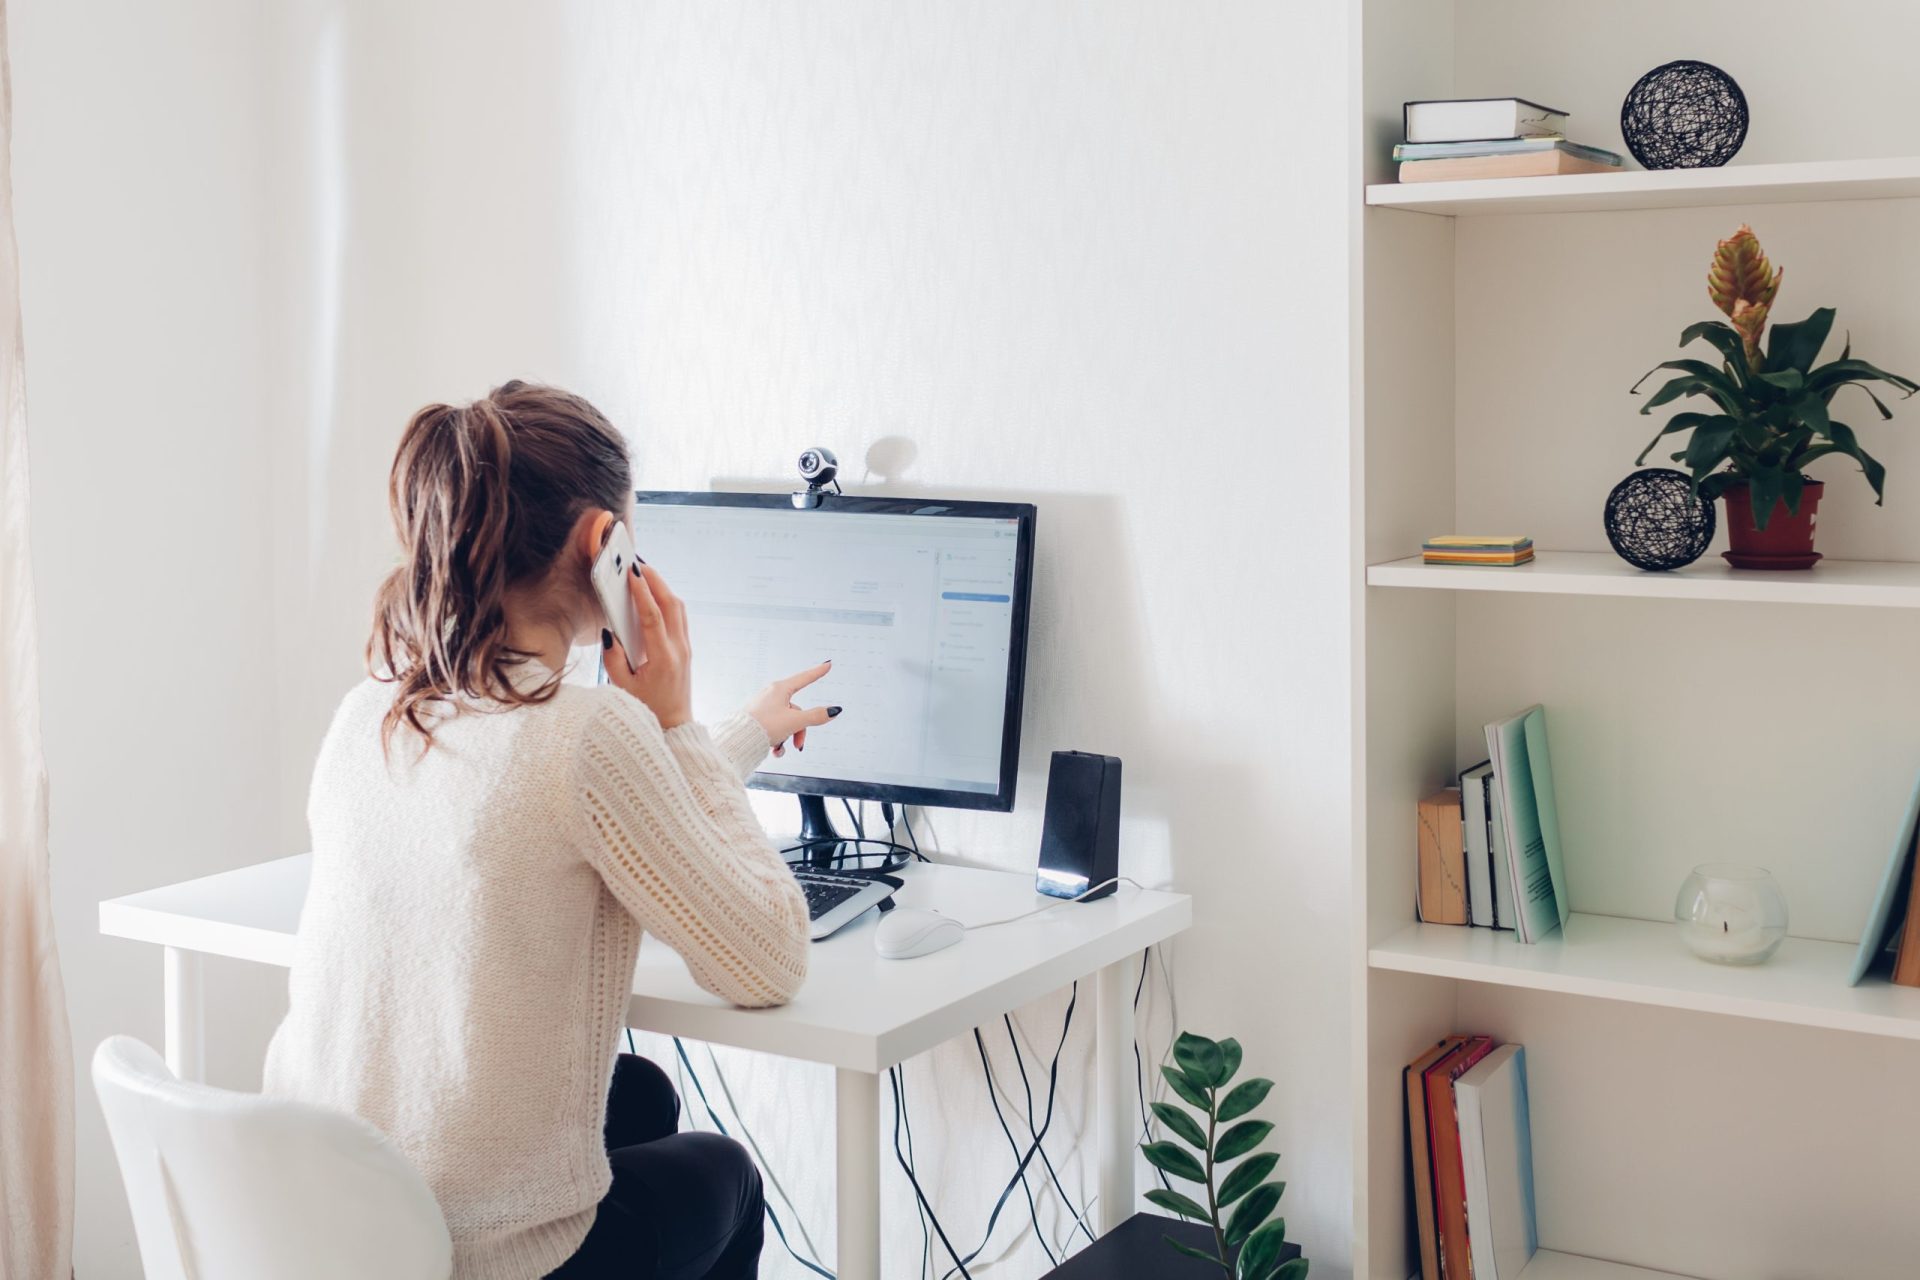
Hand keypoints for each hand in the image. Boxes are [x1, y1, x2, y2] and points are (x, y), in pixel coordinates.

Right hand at [603, 563, 691, 729]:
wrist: (674, 726)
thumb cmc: (646, 709)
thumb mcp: (622, 686)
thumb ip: (613, 658)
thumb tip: (609, 632)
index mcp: (663, 658)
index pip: (653, 616)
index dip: (642, 592)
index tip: (633, 573)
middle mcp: (679, 649)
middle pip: (672, 604)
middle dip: (656, 581)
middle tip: (638, 564)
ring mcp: (685, 648)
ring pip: (679, 608)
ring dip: (663, 588)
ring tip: (645, 575)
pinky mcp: (686, 649)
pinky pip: (679, 617)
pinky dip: (667, 601)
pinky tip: (654, 596)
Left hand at [746, 661, 841, 756]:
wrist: (738, 740)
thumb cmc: (763, 725)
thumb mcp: (795, 721)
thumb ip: (816, 716)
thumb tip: (833, 711)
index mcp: (780, 689)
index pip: (805, 678)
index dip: (818, 672)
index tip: (827, 664)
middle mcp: (771, 696)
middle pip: (797, 711)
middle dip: (800, 730)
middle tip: (798, 745)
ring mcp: (764, 707)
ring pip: (786, 722)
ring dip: (788, 738)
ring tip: (780, 748)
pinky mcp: (757, 719)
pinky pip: (775, 728)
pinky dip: (777, 740)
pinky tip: (773, 750)